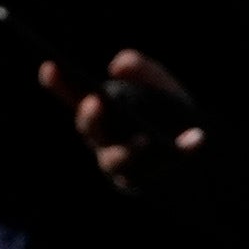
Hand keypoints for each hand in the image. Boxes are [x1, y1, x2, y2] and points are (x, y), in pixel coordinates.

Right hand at [37, 44, 212, 192]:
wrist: (199, 155)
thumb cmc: (170, 116)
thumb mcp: (160, 85)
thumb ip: (141, 69)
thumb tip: (118, 66)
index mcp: (103, 113)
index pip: (74, 96)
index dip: (59, 83)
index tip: (49, 65)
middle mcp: (103, 140)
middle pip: (90, 130)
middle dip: (90, 117)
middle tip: (95, 101)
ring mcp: (121, 164)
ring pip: (116, 160)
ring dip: (128, 150)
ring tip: (144, 140)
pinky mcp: (147, 182)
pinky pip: (159, 171)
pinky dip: (182, 151)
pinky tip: (196, 139)